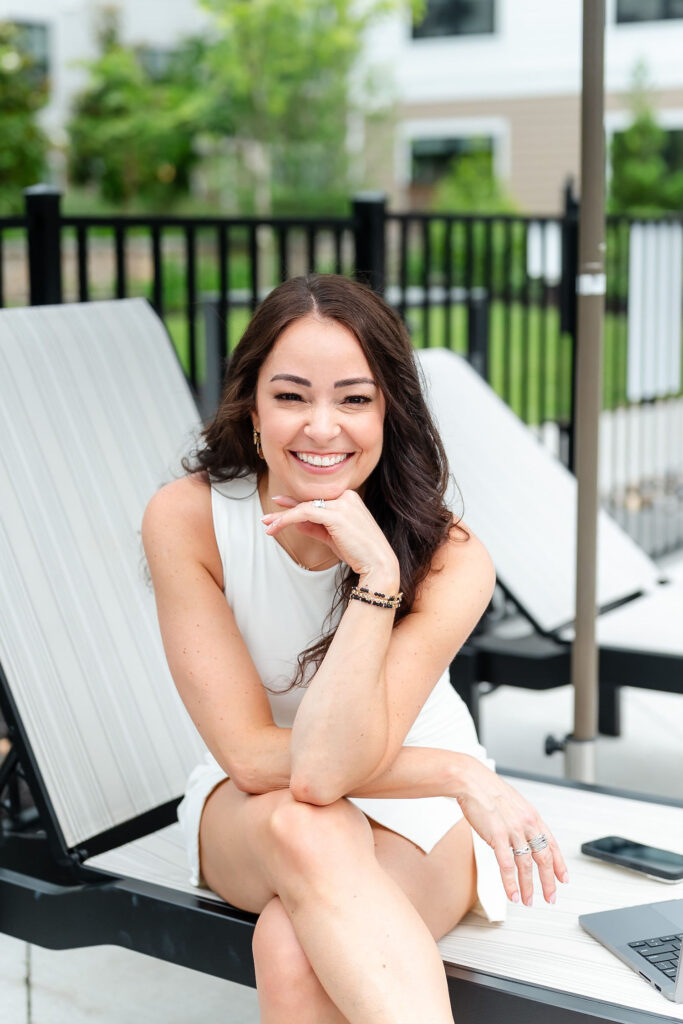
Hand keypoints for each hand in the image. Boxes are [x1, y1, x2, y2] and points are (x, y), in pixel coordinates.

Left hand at [261, 490, 398, 582]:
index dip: (295, 503)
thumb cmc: (359, 553)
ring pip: (305, 507)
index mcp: (349, 498)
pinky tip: (277, 527)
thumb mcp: (333, 537)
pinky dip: (288, 519)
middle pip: (309, 501)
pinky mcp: (336, 514)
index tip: (279, 506)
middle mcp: (346, 496)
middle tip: (266, 518)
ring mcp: (342, 504)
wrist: (378, 565)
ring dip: (283, 517)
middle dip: (285, 509)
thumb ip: (315, 527)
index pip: (317, 500)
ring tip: (268, 525)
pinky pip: (305, 513)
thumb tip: (296, 521)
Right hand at [453, 757, 568, 905]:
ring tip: (529, 901)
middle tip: (551, 897)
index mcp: (532, 815)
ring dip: (529, 887)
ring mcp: (513, 831)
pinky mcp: (497, 836)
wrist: (471, 780)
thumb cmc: (486, 788)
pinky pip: (507, 865)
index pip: (551, 844)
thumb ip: (519, 818)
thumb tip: (521, 831)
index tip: (563, 878)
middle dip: (548, 881)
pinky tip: (513, 894)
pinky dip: (511, 883)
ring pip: (526, 865)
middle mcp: (526, 824)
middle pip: (543, 858)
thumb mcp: (512, 802)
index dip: (559, 864)